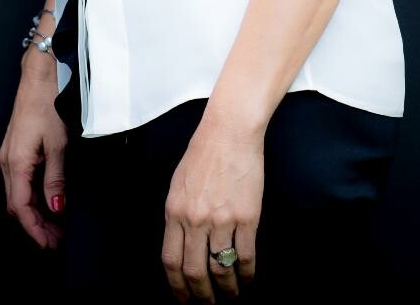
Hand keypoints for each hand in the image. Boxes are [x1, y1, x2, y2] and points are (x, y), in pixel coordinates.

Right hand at [0, 58, 67, 249]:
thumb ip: (55, 178)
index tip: (48, 243)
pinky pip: (19, 181)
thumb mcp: (58, 143)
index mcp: (16, 163)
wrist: (39, 77)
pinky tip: (45, 200)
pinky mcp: (14, 149)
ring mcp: (8, 156)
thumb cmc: (47, 104)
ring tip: (54, 225)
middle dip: (35, 225)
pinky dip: (31, 196)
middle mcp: (7, 162)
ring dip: (34, 212)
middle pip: (17, 205)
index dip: (34, 229)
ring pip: (17, 194)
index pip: (21, 208)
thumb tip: (56, 206)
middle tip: (56, 239)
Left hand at [161, 116, 264, 301]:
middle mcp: (196, 220)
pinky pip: (246, 256)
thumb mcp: (179, 183)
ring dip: (227, 289)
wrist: (230, 131)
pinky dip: (247, 273)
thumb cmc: (204, 152)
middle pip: (194, 272)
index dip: (177, 286)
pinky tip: (248, 279)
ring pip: (221, 269)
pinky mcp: (247, 217)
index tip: (184, 299)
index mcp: (175, 211)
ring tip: (231, 296)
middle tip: (208, 304)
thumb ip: (178, 215)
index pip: (171, 261)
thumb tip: (181, 244)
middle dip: (201, 295)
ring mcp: (222, 220)